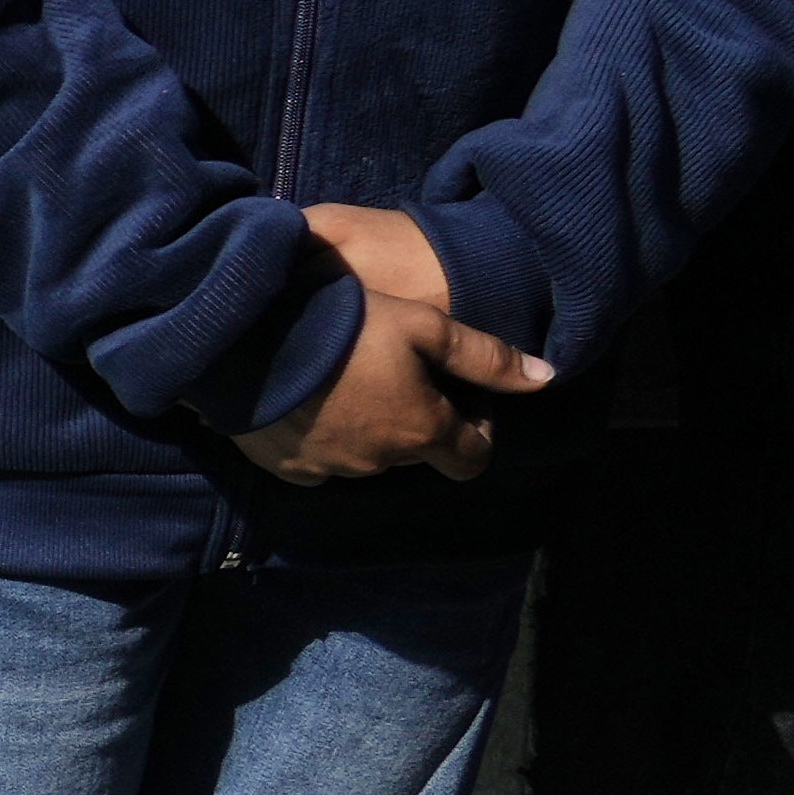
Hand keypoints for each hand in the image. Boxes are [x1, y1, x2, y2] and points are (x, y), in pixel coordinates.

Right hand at [234, 198, 555, 483]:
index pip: (473, 457)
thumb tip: (547, 379)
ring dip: (368, 427)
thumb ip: (486, 357)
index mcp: (423, 431)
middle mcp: (381, 462)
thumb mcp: (424, 325)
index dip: (476, 427)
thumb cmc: (345, 325)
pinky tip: (306, 398)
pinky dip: (321, 436)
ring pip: (367, 455)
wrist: (246, 339)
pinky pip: (318, 460)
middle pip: (416, 452)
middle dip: (415, 418)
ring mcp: (331, 469)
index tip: (456, 393)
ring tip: (344, 378)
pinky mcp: (286, 468)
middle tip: (393, 371)